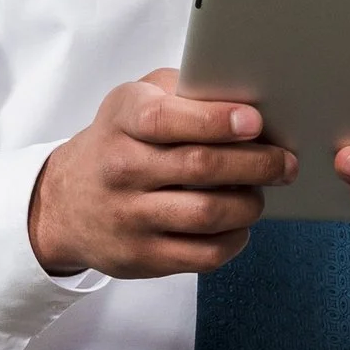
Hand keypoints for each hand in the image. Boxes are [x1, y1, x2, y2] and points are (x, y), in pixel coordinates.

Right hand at [29, 68, 295, 278]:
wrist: (65, 201)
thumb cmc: (119, 142)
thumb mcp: (135, 101)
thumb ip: (183, 93)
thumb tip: (248, 99)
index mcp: (122, 120)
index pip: (167, 119)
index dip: (216, 121)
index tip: (254, 122)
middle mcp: (121, 168)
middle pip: (201, 167)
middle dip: (256, 164)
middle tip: (285, 163)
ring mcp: (129, 216)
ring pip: (207, 213)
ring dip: (248, 204)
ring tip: (259, 194)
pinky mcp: (141, 257)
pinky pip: (203, 254)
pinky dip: (234, 239)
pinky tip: (239, 225)